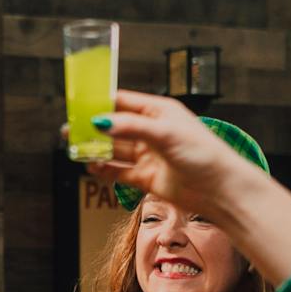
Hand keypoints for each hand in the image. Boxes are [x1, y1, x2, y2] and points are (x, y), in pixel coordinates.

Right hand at [88, 89, 252, 217]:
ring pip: (114, 150)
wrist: (220, 189)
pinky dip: (104, 170)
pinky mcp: (147, 177)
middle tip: (70, 132)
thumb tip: (101, 122)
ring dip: (96, 151)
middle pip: (114, 127)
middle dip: (92, 129)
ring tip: (77, 152)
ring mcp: (148, 155)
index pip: (122, 102)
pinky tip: (92, 168)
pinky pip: (119, 172)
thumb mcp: (165, 134)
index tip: (77, 104)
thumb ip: (131, 127)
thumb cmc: (202, 154)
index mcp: (158, 112)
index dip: (100, 102)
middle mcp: (151, 132)